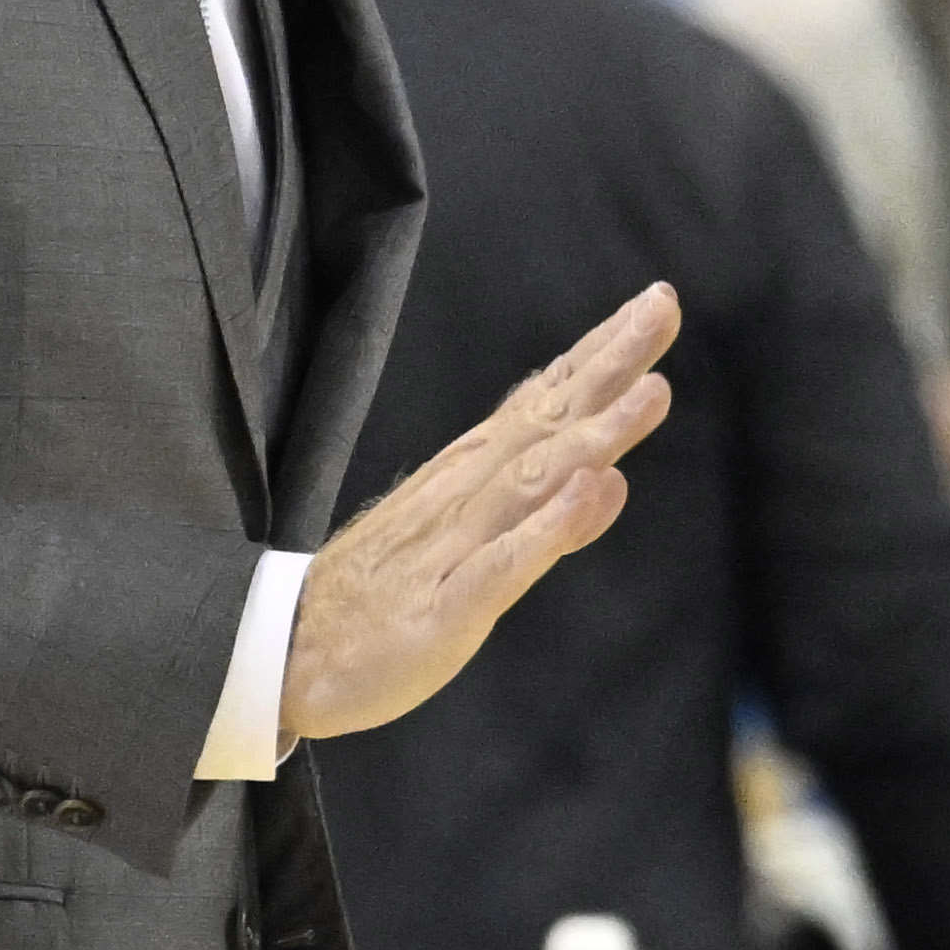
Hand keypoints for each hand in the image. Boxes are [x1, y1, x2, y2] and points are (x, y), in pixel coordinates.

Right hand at [278, 286, 673, 740]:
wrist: (288, 649)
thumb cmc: (391, 592)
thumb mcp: (478, 549)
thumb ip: (548, 518)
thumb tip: (610, 477)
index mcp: (475, 474)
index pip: (547, 402)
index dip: (601, 354)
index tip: (655, 300)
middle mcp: (469, 493)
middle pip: (549, 420)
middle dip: (609, 364)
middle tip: (662, 304)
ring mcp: (458, 544)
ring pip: (535, 478)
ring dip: (595, 434)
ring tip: (652, 392)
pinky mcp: (448, 604)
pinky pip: (505, 562)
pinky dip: (550, 526)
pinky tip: (591, 493)